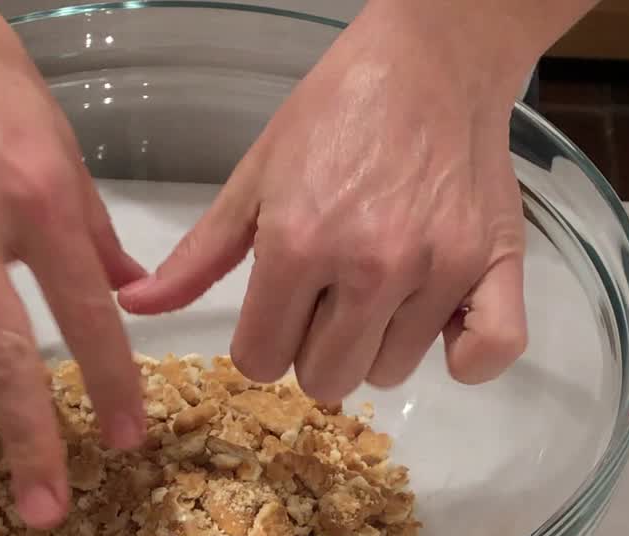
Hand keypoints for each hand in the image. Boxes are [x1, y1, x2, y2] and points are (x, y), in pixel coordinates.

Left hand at [119, 1, 567, 401]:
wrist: (430, 61)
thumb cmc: (334, 113)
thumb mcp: (253, 178)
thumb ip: (198, 255)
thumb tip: (134, 307)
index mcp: (298, 245)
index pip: (261, 360)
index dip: (260, 343)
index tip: (278, 312)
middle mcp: (370, 267)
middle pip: (325, 380)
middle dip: (313, 352)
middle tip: (325, 304)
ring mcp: (438, 269)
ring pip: (390, 373)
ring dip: (377, 346)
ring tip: (380, 290)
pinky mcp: (493, 264)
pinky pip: (488, 356)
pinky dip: (464, 355)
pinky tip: (437, 324)